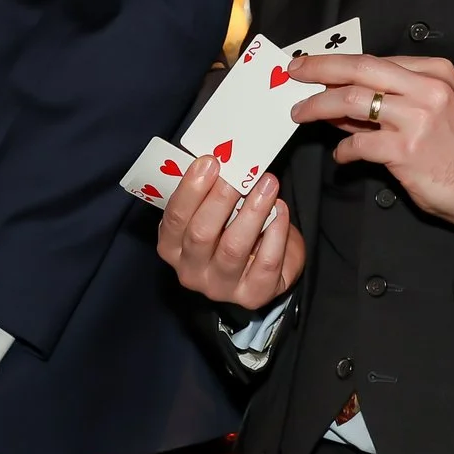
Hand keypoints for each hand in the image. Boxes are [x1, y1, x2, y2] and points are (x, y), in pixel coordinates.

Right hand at [157, 157, 304, 309]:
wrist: (265, 259)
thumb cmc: (232, 227)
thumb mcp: (213, 210)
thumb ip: (209, 189)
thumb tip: (223, 157)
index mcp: (172, 247)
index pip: (175, 219)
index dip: (191, 190)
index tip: (210, 161)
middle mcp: (191, 271)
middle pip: (201, 234)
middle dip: (221, 198)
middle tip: (242, 172)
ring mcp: (221, 287)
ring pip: (234, 248)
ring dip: (253, 211)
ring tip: (267, 184)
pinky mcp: (253, 296)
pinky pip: (266, 263)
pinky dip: (276, 233)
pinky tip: (280, 211)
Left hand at [289, 55, 453, 226]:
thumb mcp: (436, 110)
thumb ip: (393, 101)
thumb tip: (343, 98)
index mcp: (435, 72)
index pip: (376, 61)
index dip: (339, 63)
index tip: (314, 66)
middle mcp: (427, 89)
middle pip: (360, 68)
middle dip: (321, 67)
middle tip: (296, 71)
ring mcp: (417, 119)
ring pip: (353, 100)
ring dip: (319, 106)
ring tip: (301, 113)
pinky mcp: (406, 151)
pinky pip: (360, 143)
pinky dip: (344, 150)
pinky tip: (341, 156)